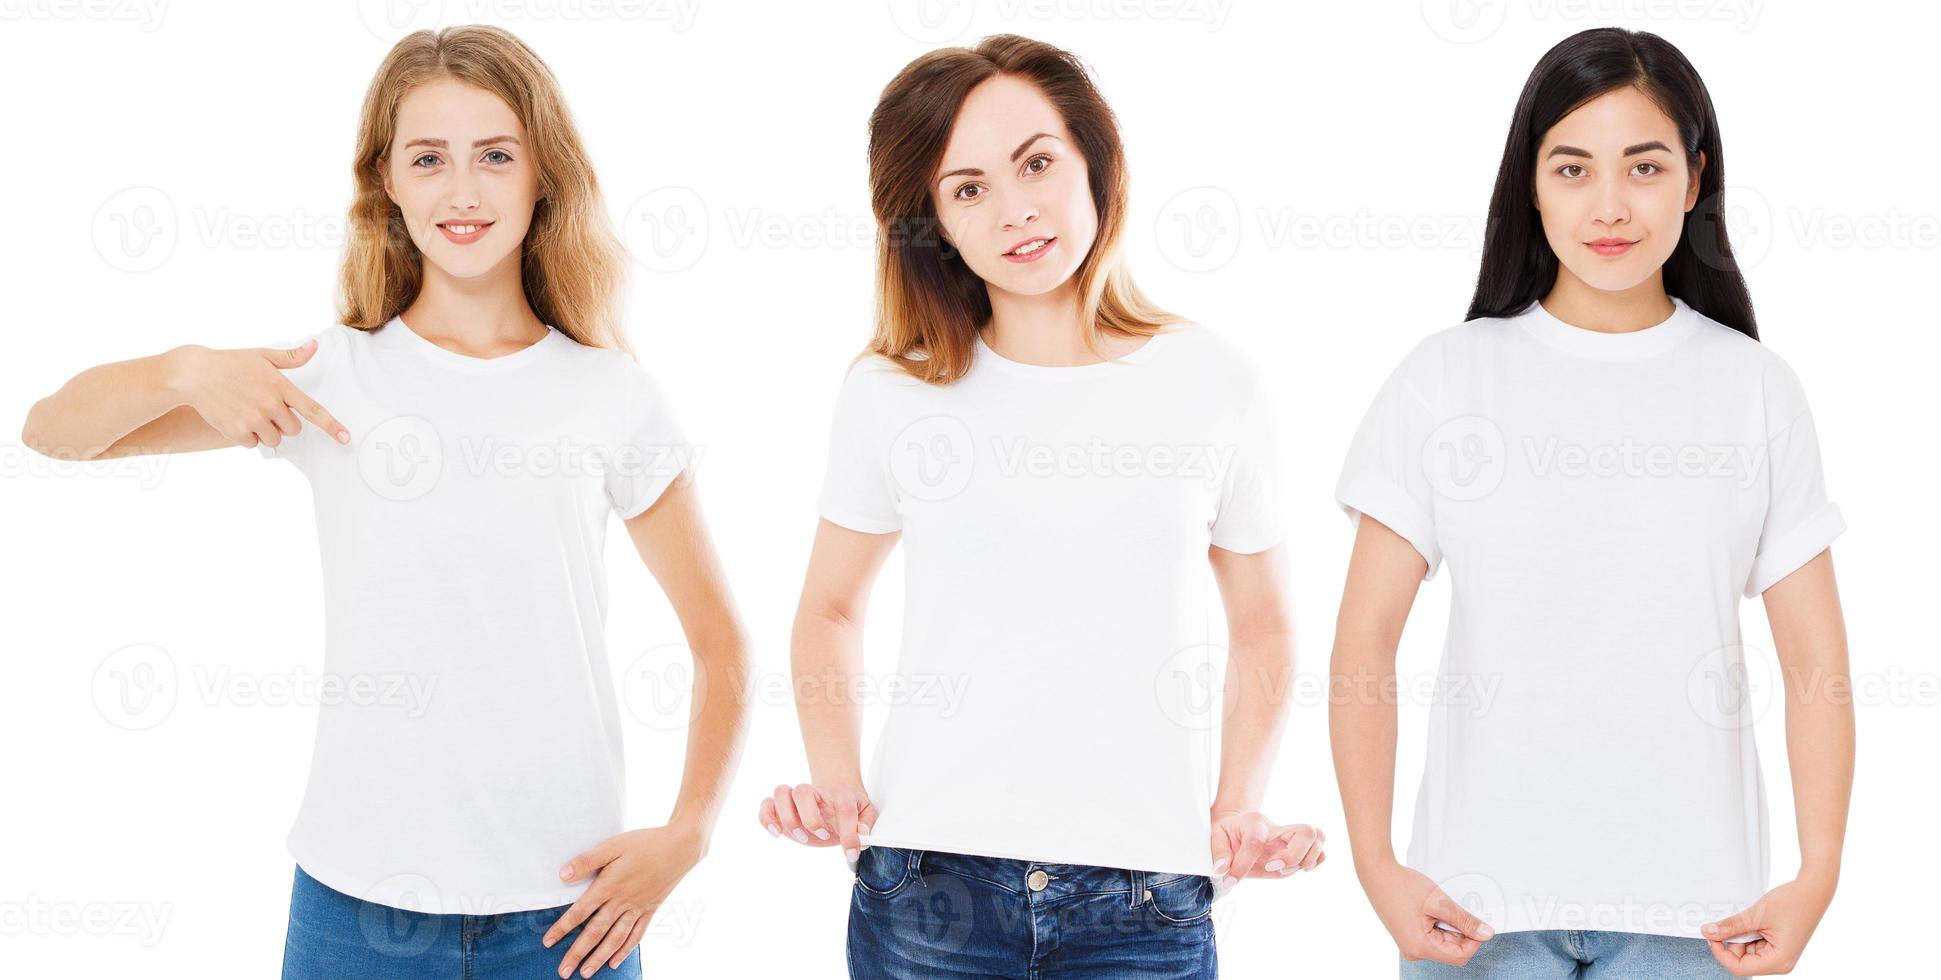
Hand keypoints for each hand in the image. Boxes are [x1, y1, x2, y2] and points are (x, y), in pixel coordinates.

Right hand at [167, 339, 346, 448]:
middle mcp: (270, 405)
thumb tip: (314, 346)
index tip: (347, 438)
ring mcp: (253, 419)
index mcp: (281, 386)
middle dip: (283, 424)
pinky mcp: (237, 431)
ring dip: (265, 431)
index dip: (332, 426)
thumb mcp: (263, 355)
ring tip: (248, 412)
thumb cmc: (230, 362)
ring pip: (274, 440)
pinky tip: (235, 419)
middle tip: (264, 408)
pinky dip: (246, 436)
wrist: (193, 373)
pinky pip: (253, 444)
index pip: (313, 410)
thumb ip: (291, 357)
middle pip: (293, 430)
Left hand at [543, 823, 704, 977]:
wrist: (680, 847)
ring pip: (615, 938)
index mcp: (609, 885)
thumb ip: (588, 860)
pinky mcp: (650, 910)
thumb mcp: (613, 845)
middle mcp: (622, 901)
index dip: (563, 928)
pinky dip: (625, 950)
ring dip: (599, 957)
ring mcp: (637, 908)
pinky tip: (615, 962)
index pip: (580, 911)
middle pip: (596, 932)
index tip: (548, 942)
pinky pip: (636, 935)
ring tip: (586, 973)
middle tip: (564, 971)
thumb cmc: (644, 843)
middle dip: (578, 953)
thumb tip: (563, 875)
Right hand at [759, 781, 876, 867]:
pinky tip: (778, 833)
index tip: (851, 853)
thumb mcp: (866, 813)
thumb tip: (861, 833)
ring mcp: (796, 798)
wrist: (835, 795)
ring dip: (786, 817)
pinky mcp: (781, 807)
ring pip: (781, 792)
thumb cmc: (850, 807)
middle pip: (802, 791)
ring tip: (800, 837)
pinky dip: (767, 818)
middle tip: (822, 836)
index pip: (844, 808)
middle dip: (809, 818)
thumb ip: (867, 822)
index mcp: (840, 794)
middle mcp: (815, 792)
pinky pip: (766, 805)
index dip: (849, 834)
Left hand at [1208, 809, 1325, 886]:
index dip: (1242, 864)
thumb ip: (1218, 851)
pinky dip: (1314, 863)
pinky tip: (1295, 869)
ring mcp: (1290, 839)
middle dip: (1293, 856)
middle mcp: (1278, 829)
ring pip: (1319, 838)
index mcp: (1255, 823)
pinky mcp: (1297, 852)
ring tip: (1283, 870)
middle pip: (1306, 831)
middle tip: (1272, 867)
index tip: (1230, 880)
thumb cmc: (1227, 833)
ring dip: (1305, 860)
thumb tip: (1223, 868)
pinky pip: (1321, 853)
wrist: (1237, 827)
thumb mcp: (1214, 837)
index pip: (1256, 842)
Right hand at [1359, 858, 1493, 965]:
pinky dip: (1438, 925)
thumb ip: (1465, 921)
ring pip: (1443, 944)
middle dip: (1459, 931)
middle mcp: (1413, 952)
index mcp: (1420, 947)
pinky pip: (1432, 938)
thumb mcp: (1439, 902)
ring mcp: (1409, 946)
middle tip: (1453, 908)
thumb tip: (1486, 933)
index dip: (1474, 940)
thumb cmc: (1402, 886)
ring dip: (1448, 926)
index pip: (1461, 956)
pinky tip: (1430, 909)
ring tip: (1437, 906)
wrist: (1377, 874)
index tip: (1477, 922)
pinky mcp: (1408, 938)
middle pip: (1452, 951)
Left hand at [1701, 877, 1835, 974]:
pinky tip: (1753, 921)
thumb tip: (1707, 932)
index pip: (1740, 968)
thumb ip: (1731, 926)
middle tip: (1726, 922)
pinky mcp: (1778, 947)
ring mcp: (1780, 956)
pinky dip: (1748, 934)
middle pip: (1742, 962)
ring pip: (1747, 953)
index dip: (1721, 953)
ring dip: (1740, 937)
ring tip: (1748, 919)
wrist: (1813, 890)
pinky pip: (1755, 945)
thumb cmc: (1792, 903)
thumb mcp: (1756, 915)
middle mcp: (1780, 963)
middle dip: (1731, 943)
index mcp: (1778, 961)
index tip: (1711, 935)